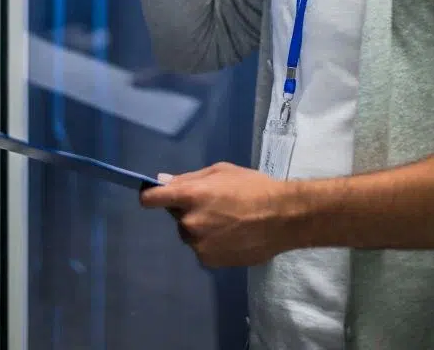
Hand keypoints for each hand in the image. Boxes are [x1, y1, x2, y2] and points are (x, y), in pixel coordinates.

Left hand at [140, 162, 295, 267]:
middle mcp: (188, 222)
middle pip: (176, 216)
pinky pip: (202, 249)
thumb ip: (189, 178)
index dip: (150, 197)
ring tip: (228, 223)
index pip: (151, 199)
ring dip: (200, 228)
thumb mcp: (221, 172)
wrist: (283, 218)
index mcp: (189, 196)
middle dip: (188, 210)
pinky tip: (232, 237)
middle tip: (214, 206)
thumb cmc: (253, 187)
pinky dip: (212, 243)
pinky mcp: (209, 261)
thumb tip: (162, 181)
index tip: (154, 197)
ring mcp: (198, 244)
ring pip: (190, 234)